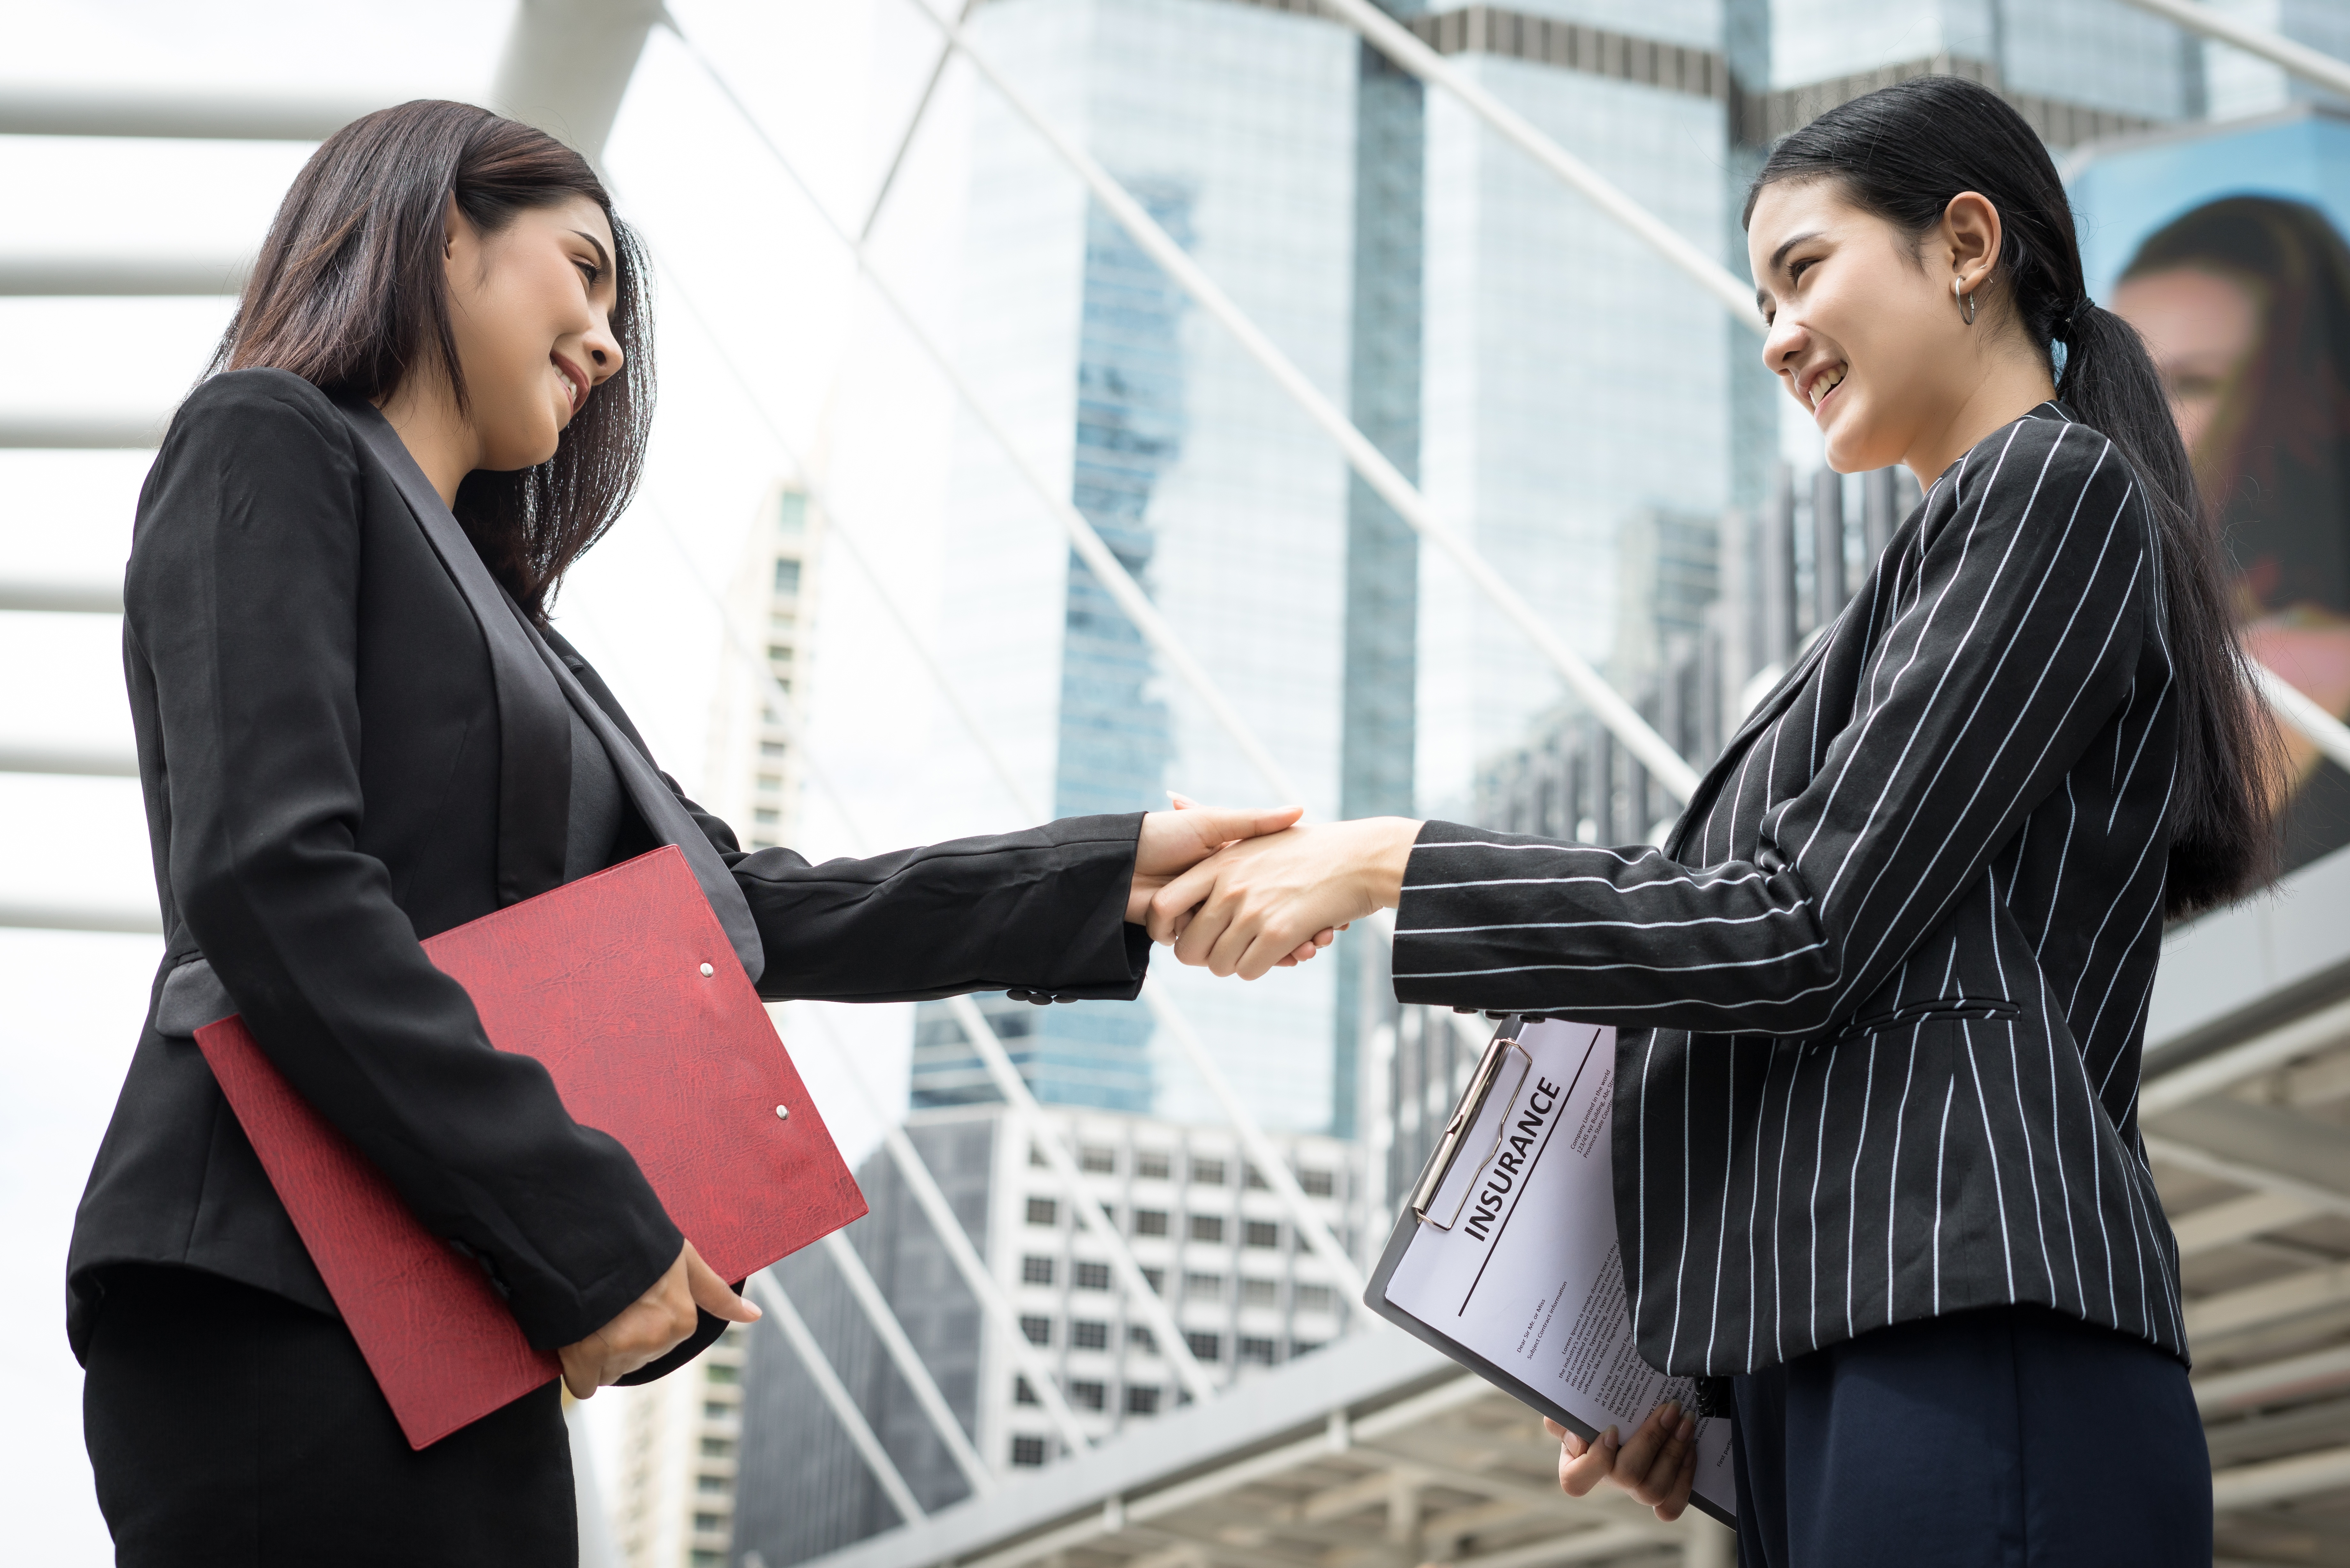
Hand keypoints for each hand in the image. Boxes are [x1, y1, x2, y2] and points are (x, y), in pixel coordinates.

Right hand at [557, 1240, 759, 1397]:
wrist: (591, 1231)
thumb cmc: (639, 1242)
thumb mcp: (684, 1261)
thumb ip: (715, 1293)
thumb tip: (755, 1316)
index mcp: (682, 1321)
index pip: (660, 1345)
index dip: (638, 1324)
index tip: (626, 1304)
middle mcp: (657, 1340)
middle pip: (634, 1359)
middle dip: (618, 1340)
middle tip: (606, 1308)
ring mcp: (623, 1349)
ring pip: (608, 1370)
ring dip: (596, 1352)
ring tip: (589, 1317)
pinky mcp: (586, 1355)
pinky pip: (583, 1383)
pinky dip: (576, 1370)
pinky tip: (573, 1345)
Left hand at [1145, 815, 1420, 978]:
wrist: (1361, 855)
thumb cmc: (1309, 844)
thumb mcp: (1255, 830)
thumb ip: (1212, 818)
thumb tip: (1172, 794)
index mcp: (1219, 863)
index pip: (1165, 908)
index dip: (1170, 928)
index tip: (1188, 931)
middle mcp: (1230, 887)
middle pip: (1188, 947)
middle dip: (1205, 956)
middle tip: (1228, 949)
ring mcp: (1253, 910)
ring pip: (1219, 965)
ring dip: (1237, 965)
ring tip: (1258, 949)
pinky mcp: (1279, 932)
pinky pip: (1250, 970)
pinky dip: (1261, 968)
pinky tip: (1282, 950)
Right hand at [1544, 1402, 1697, 1522]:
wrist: (1622, 1416)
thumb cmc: (1593, 1413)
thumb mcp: (1572, 1412)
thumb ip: (1561, 1421)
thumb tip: (1577, 1439)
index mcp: (1578, 1466)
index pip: (1576, 1481)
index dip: (1595, 1460)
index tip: (1612, 1430)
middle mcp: (1608, 1483)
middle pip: (1627, 1476)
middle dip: (1652, 1440)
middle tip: (1669, 1408)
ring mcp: (1635, 1491)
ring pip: (1654, 1490)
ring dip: (1674, 1453)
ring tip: (1686, 1421)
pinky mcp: (1660, 1496)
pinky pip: (1671, 1504)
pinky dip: (1684, 1477)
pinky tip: (1690, 1446)